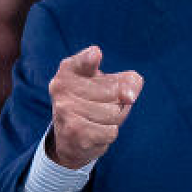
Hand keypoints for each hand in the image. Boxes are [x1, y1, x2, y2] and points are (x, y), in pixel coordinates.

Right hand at [46, 46, 141, 169]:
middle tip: (104, 106)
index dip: (91, 58)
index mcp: (68, 70)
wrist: (69, 139)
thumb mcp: (107, 83)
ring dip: (115, 120)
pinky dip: (109, 134)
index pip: (83, 61)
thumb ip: (126, 81)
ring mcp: (66, 111)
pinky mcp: (74, 132)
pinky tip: (95, 132)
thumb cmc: (92, 103)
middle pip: (115, 92)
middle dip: (119, 102)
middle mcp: (62, 88)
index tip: (96, 53)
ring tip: (99, 120)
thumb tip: (129, 96)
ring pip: (114, 113)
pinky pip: (111, 131)